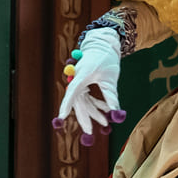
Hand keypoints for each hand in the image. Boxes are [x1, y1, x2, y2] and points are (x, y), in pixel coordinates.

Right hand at [53, 28, 125, 145]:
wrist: (102, 46)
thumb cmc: (106, 60)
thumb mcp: (111, 79)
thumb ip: (111, 96)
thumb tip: (116, 113)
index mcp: (81, 75)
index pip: (72, 92)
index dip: (66, 105)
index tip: (62, 117)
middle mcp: (76, 79)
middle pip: (78, 102)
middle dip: (85, 117)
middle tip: (91, 132)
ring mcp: (78, 82)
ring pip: (83, 102)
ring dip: (93, 112)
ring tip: (105, 122)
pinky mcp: (82, 84)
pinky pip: (86, 98)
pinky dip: (95, 104)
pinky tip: (106, 110)